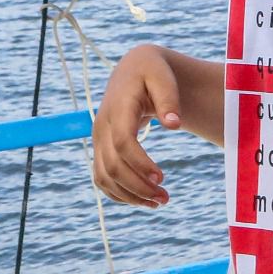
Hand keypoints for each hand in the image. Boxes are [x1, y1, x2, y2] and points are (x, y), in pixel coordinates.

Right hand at [93, 44, 180, 207]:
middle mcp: (102, 126)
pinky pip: (102, 178)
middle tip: (165, 198)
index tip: (162, 178)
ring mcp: (99, 139)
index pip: (122, 142)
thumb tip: (173, 125)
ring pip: (104, 177)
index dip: (140, 164)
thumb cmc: (152, 72)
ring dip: (130, 195)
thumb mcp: (162, 76)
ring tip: (159, 202)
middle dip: (138, 187)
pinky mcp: (101, 149)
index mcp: (118, 107)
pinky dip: (119, 194)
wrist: (133, 71)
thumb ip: (169, 98)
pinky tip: (142, 199)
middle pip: (113, 166)